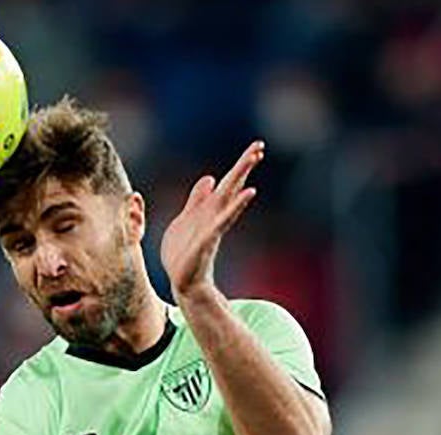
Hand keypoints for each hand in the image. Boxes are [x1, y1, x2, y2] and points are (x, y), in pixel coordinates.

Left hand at [160, 139, 264, 299]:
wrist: (181, 281)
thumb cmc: (183, 252)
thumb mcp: (186, 218)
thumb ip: (198, 199)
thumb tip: (211, 178)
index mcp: (209, 210)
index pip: (228, 183)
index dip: (240, 166)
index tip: (257, 147)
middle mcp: (214, 216)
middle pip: (232, 186)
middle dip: (244, 166)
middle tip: (260, 147)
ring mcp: (213, 227)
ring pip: (229, 200)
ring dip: (241, 180)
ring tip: (253, 162)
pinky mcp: (207, 241)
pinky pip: (221, 222)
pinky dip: (233, 208)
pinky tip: (246, 195)